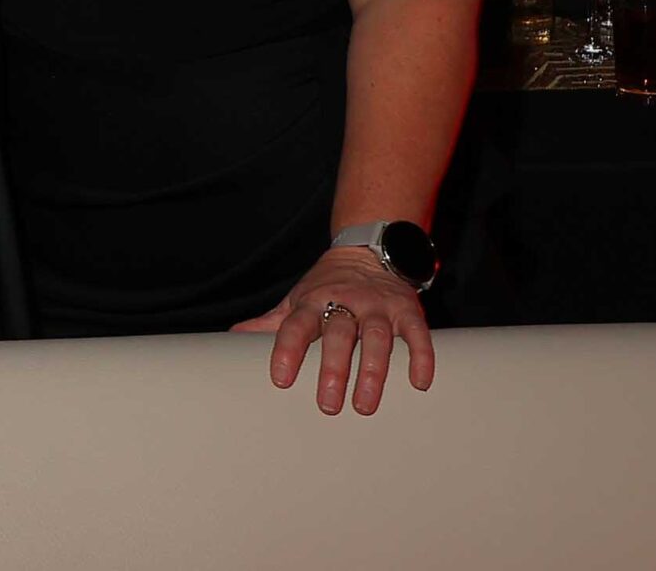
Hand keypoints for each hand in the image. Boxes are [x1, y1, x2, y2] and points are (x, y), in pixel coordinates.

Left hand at [232, 247, 433, 414]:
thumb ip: (272, 323)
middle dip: (333, 369)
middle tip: (328, 405)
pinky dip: (420, 356)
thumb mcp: (298, 300)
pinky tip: (419, 383)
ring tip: (365, 404)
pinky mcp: (407, 309)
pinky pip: (417, 333)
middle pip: (338, 334)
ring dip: (372, 371)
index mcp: (313, 301)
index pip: (296, 325)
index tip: (281, 380)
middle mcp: (346, 301)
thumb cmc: (328, 286)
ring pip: (376, 336)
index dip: (287, 351)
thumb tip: (235, 339)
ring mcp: (378, 305)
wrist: (369, 250)